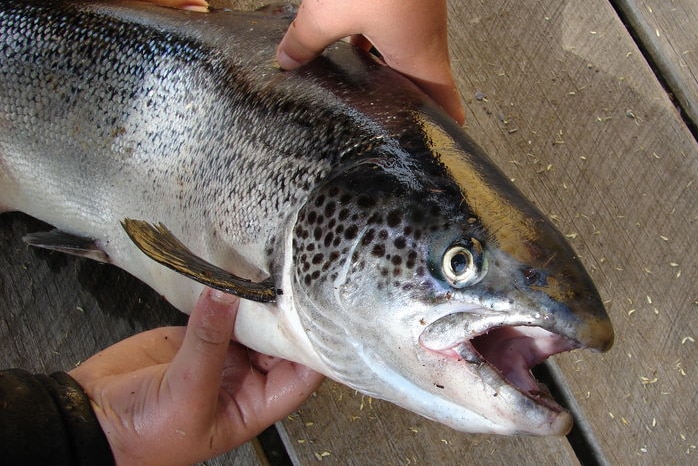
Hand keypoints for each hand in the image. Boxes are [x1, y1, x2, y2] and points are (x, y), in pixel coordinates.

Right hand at [70, 288, 323, 465]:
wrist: (91, 422)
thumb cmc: (146, 435)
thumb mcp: (188, 392)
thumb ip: (210, 341)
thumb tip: (227, 294)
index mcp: (253, 406)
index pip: (301, 375)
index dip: (314, 348)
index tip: (325, 315)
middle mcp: (244, 379)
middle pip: (280, 344)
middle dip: (288, 318)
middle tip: (299, 280)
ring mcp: (220, 355)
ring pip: (252, 324)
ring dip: (258, 302)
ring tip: (272, 270)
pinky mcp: (195, 335)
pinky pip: (219, 312)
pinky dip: (226, 295)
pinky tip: (237, 274)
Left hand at [276, 0, 465, 124]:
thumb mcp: (327, 12)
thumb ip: (305, 42)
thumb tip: (288, 60)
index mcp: (418, 52)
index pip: (444, 99)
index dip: (447, 123)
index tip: (447, 138)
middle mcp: (425, 34)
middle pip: (424, 78)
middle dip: (411, 101)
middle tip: (399, 122)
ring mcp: (416, 11)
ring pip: (407, 51)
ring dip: (391, 68)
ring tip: (370, 87)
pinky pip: (395, 26)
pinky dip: (378, 38)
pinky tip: (356, 38)